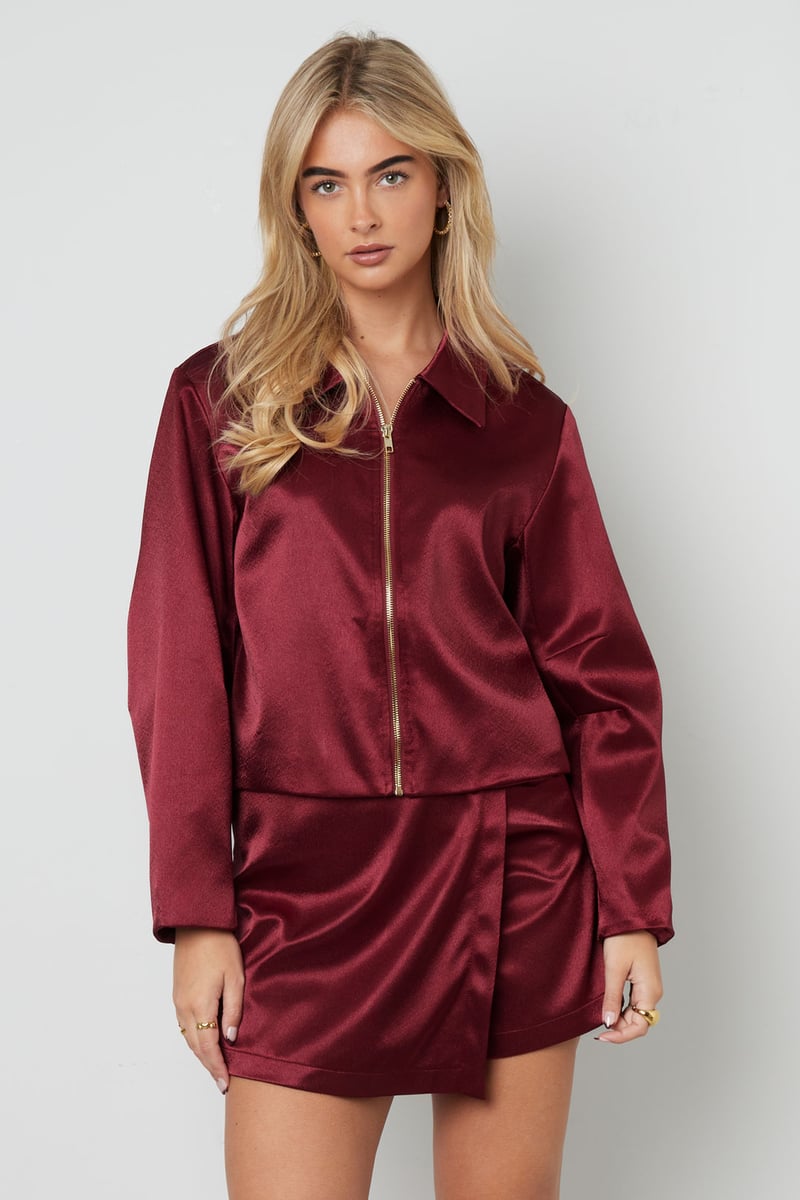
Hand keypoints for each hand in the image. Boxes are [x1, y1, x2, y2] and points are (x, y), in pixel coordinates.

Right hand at [173, 928, 243, 1092]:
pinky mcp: (177, 994)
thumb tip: (230, 1037)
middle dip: (209, 1066)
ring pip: (187, 1037)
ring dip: (200, 1054)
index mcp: (200, 1004)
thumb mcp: (235, 977)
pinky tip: (203, 1042)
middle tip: (221, 1083)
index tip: (225, 1083)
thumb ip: (233, 1009)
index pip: (208, 1046)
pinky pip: (183, 1025)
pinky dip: (193, 1039)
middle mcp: (184, 1007)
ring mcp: (178, 1001)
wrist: (197, 924)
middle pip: (195, 1046)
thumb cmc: (220, 947)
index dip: (217, 1067)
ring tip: (215, 1067)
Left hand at [596, 930, 661, 1043]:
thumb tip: (608, 1023)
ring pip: (636, 1014)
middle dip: (619, 1029)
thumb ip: (612, 998)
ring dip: (620, 1020)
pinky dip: (621, 1009)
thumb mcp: (614, 969)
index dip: (622, 1036)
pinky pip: (634, 1003)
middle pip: (639, 1022)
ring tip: (600, 1019)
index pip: (640, 1026)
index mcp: (650, 991)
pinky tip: (608, 1007)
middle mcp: (653, 992)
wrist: (632, 917)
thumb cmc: (624, 939)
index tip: (602, 1037)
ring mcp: (648, 986)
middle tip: (597, 1030)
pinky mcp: (642, 981)